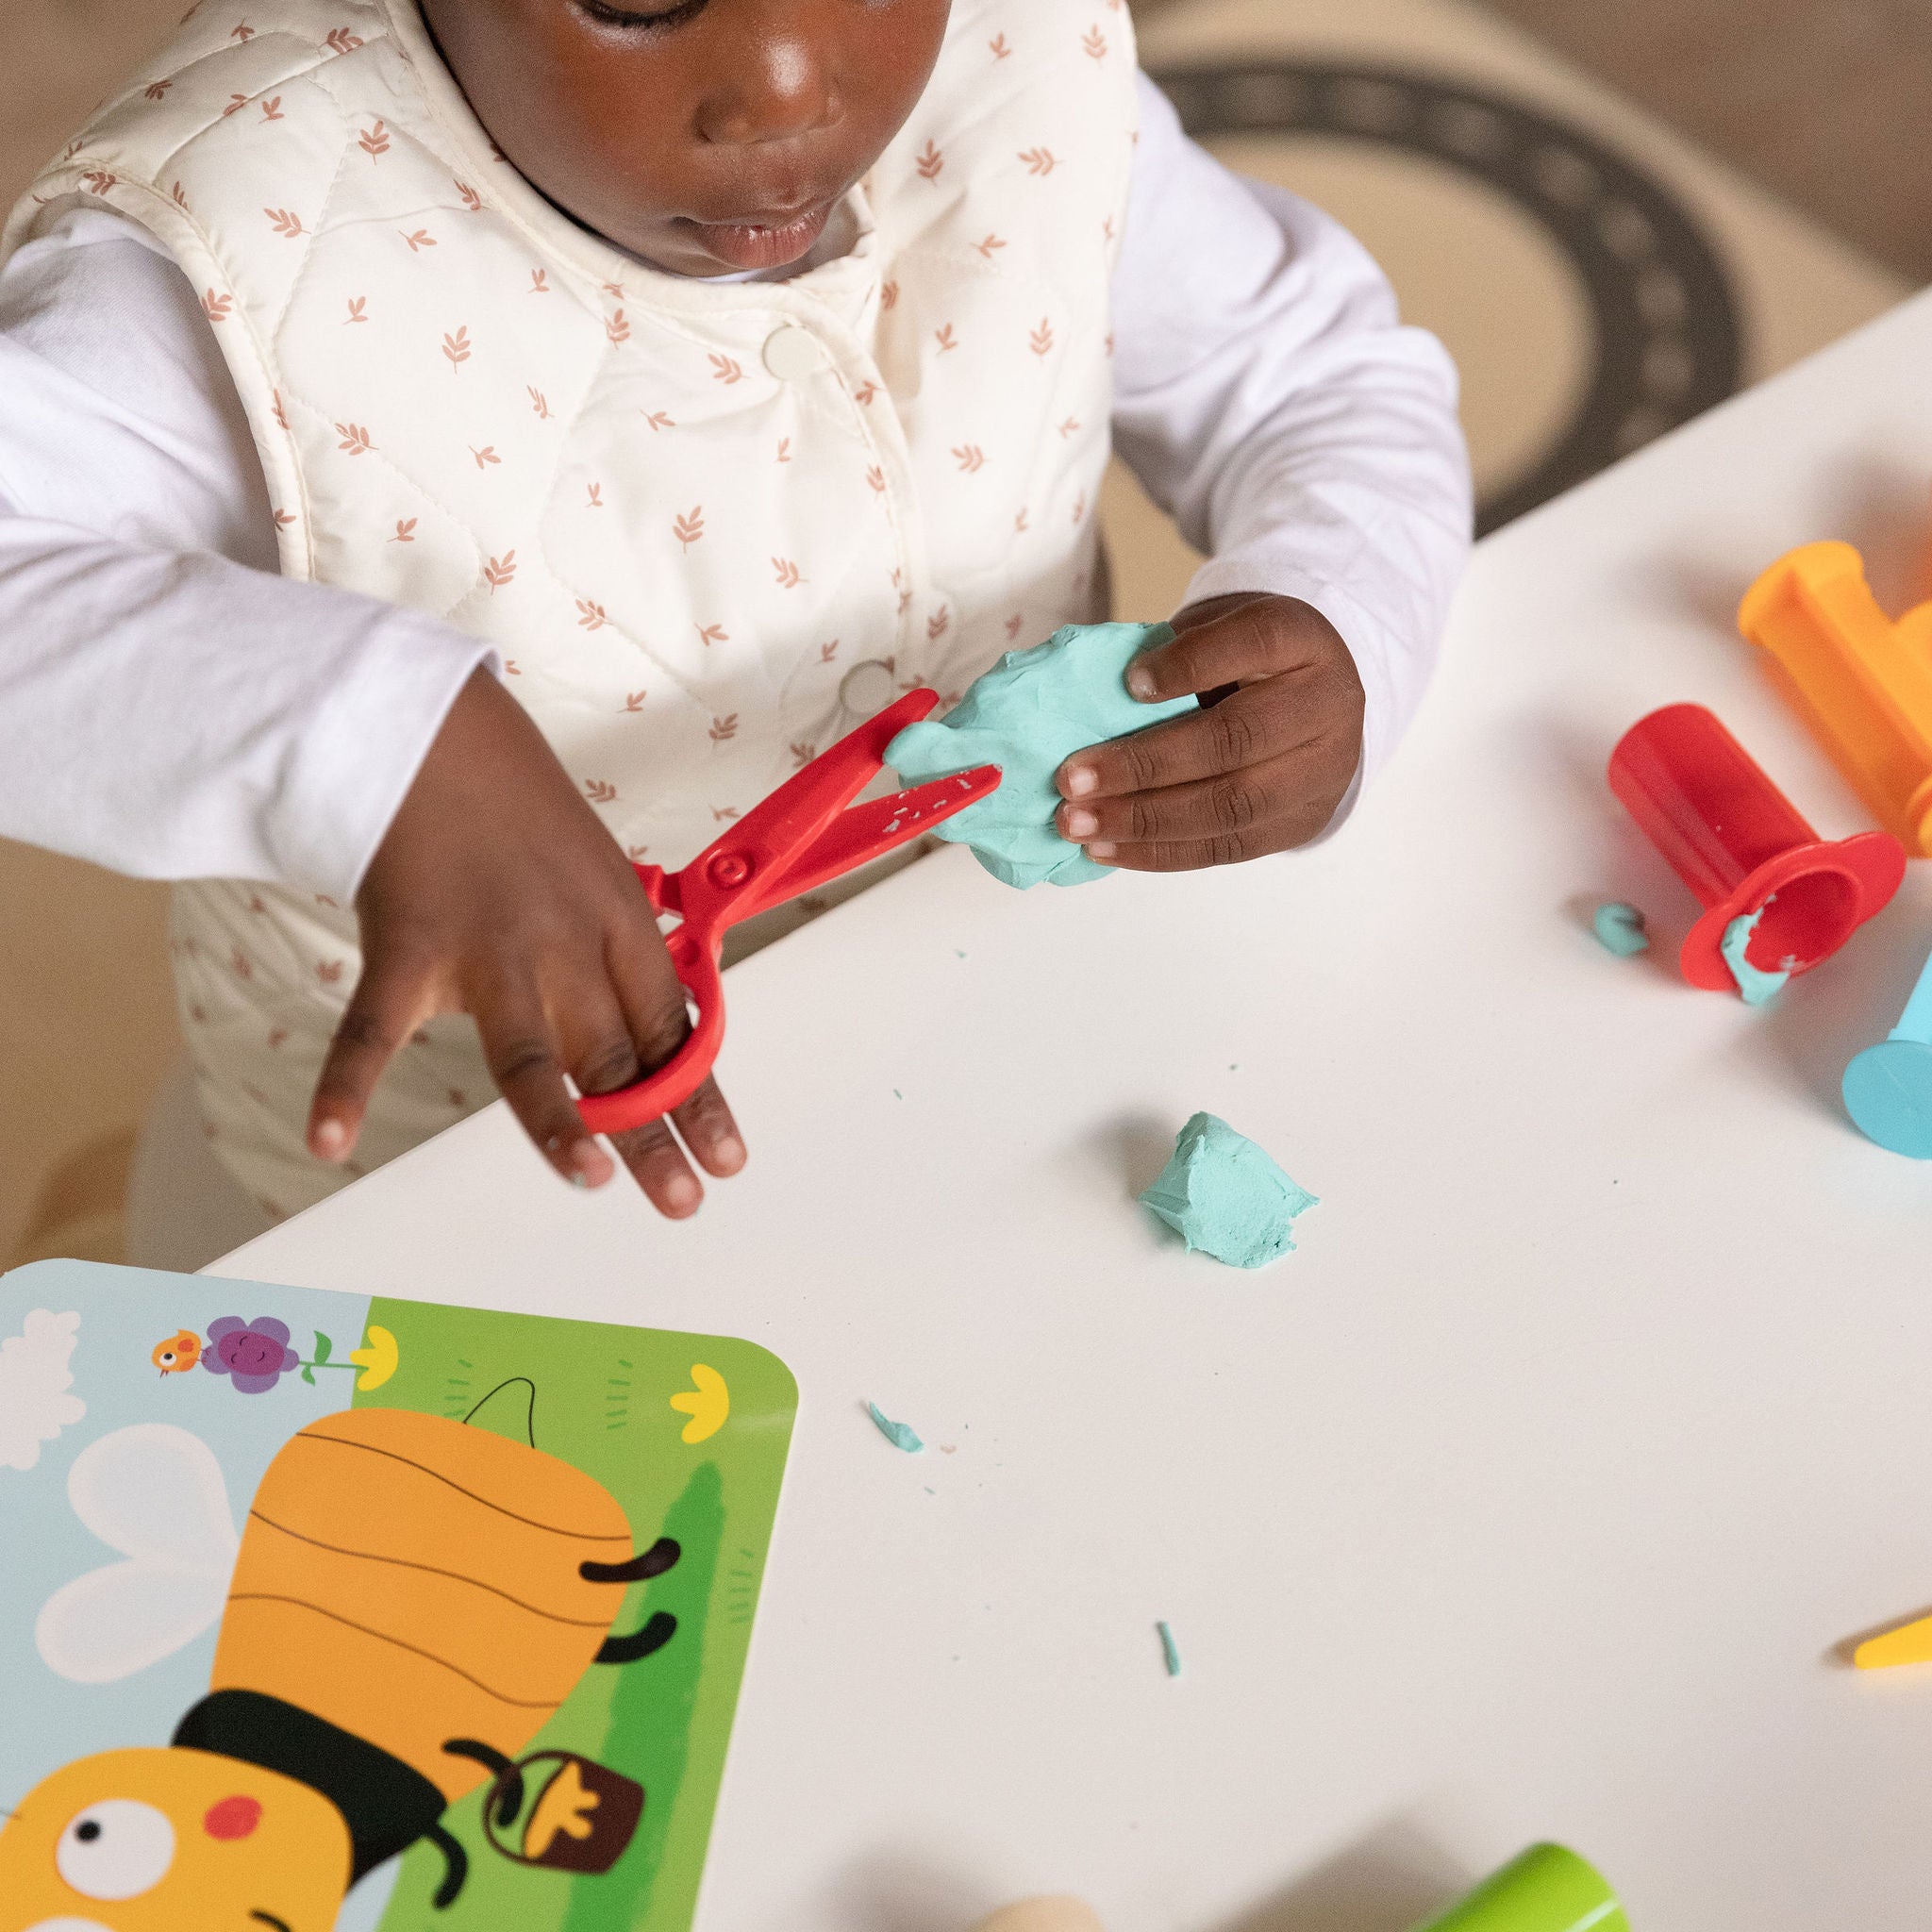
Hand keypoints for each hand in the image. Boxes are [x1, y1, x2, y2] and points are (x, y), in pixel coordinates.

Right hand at [305, 667, 744, 1216]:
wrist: (435, 736)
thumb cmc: (520, 814)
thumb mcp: (597, 874)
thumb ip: (617, 960)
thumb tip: (653, 1039)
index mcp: (618, 924)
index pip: (671, 1027)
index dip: (699, 1098)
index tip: (727, 1158)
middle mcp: (562, 944)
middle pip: (615, 1053)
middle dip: (652, 1132)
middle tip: (682, 1200)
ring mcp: (484, 950)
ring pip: (526, 1053)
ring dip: (560, 1121)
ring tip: (591, 1178)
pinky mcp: (406, 950)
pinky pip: (372, 1029)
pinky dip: (344, 1086)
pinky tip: (331, 1143)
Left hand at [1053, 593, 1363, 868]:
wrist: (1316, 704)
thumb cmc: (1245, 662)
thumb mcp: (1217, 634)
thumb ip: (1171, 657)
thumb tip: (1088, 702)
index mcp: (1301, 639)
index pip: (1253, 643)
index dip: (1190, 664)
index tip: (1128, 681)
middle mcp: (1326, 705)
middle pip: (1235, 739)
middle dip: (1145, 764)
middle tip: (1071, 779)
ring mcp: (1322, 772)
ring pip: (1231, 805)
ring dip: (1144, 820)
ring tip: (1079, 824)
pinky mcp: (1301, 824)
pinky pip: (1227, 848)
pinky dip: (1160, 852)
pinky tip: (1107, 848)